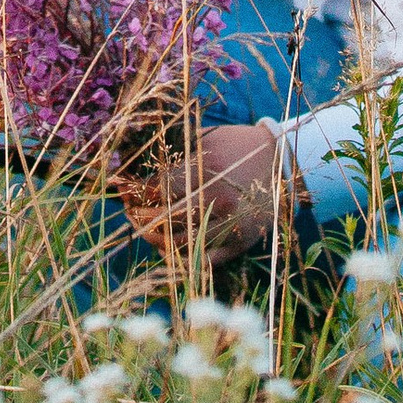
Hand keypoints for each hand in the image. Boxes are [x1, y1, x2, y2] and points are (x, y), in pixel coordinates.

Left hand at [118, 121, 287, 258]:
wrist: (283, 163)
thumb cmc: (239, 146)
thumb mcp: (208, 141)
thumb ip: (177, 155)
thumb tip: (138, 166)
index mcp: (206, 173)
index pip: (156, 189)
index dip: (133, 192)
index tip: (119, 190)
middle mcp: (216, 203)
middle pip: (162, 220)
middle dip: (138, 217)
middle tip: (129, 211)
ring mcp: (228, 226)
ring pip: (177, 245)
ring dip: (154, 239)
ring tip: (144, 229)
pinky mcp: (238, 244)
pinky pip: (201, 261)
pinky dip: (180, 258)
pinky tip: (167, 248)